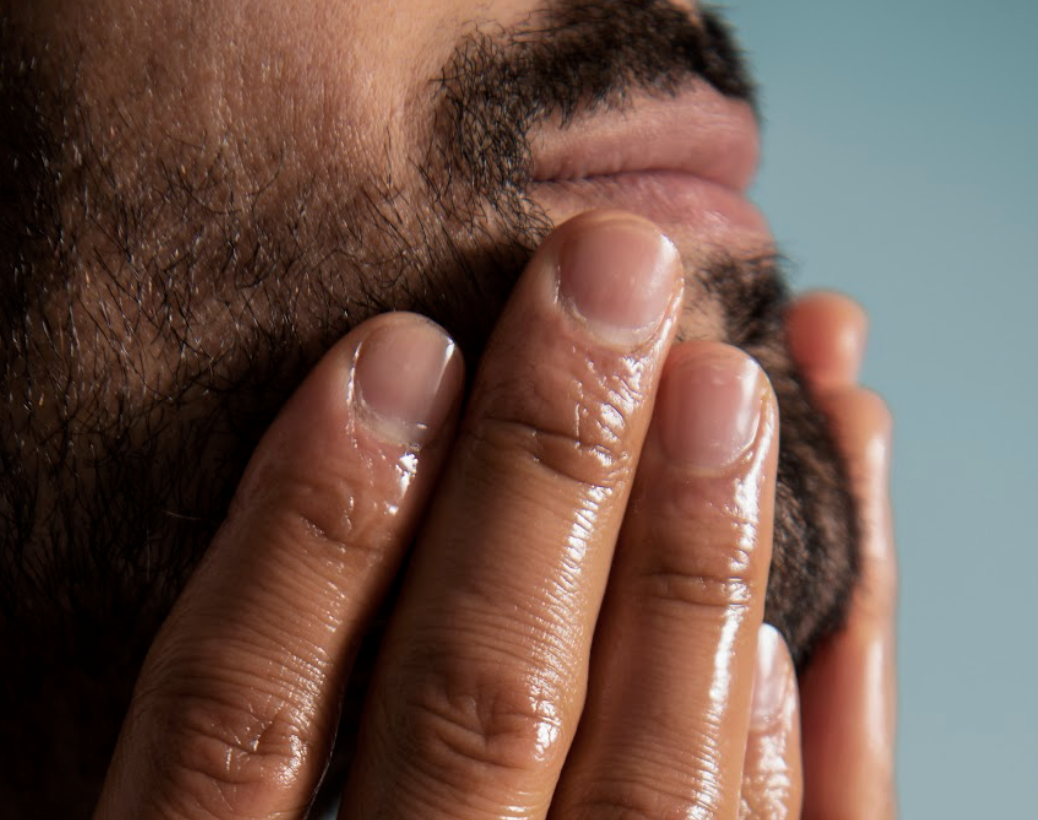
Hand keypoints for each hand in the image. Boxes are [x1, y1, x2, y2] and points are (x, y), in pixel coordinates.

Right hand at [91, 211, 884, 819]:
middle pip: (470, 716)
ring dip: (703, 568)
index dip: (308, 529)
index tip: (390, 345)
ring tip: (748, 377)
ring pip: (652, 795)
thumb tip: (344, 452)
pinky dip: (814, 751)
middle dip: (551, 475)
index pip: (241, 734)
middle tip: (614, 270)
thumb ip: (223, 747)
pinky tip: (812, 616)